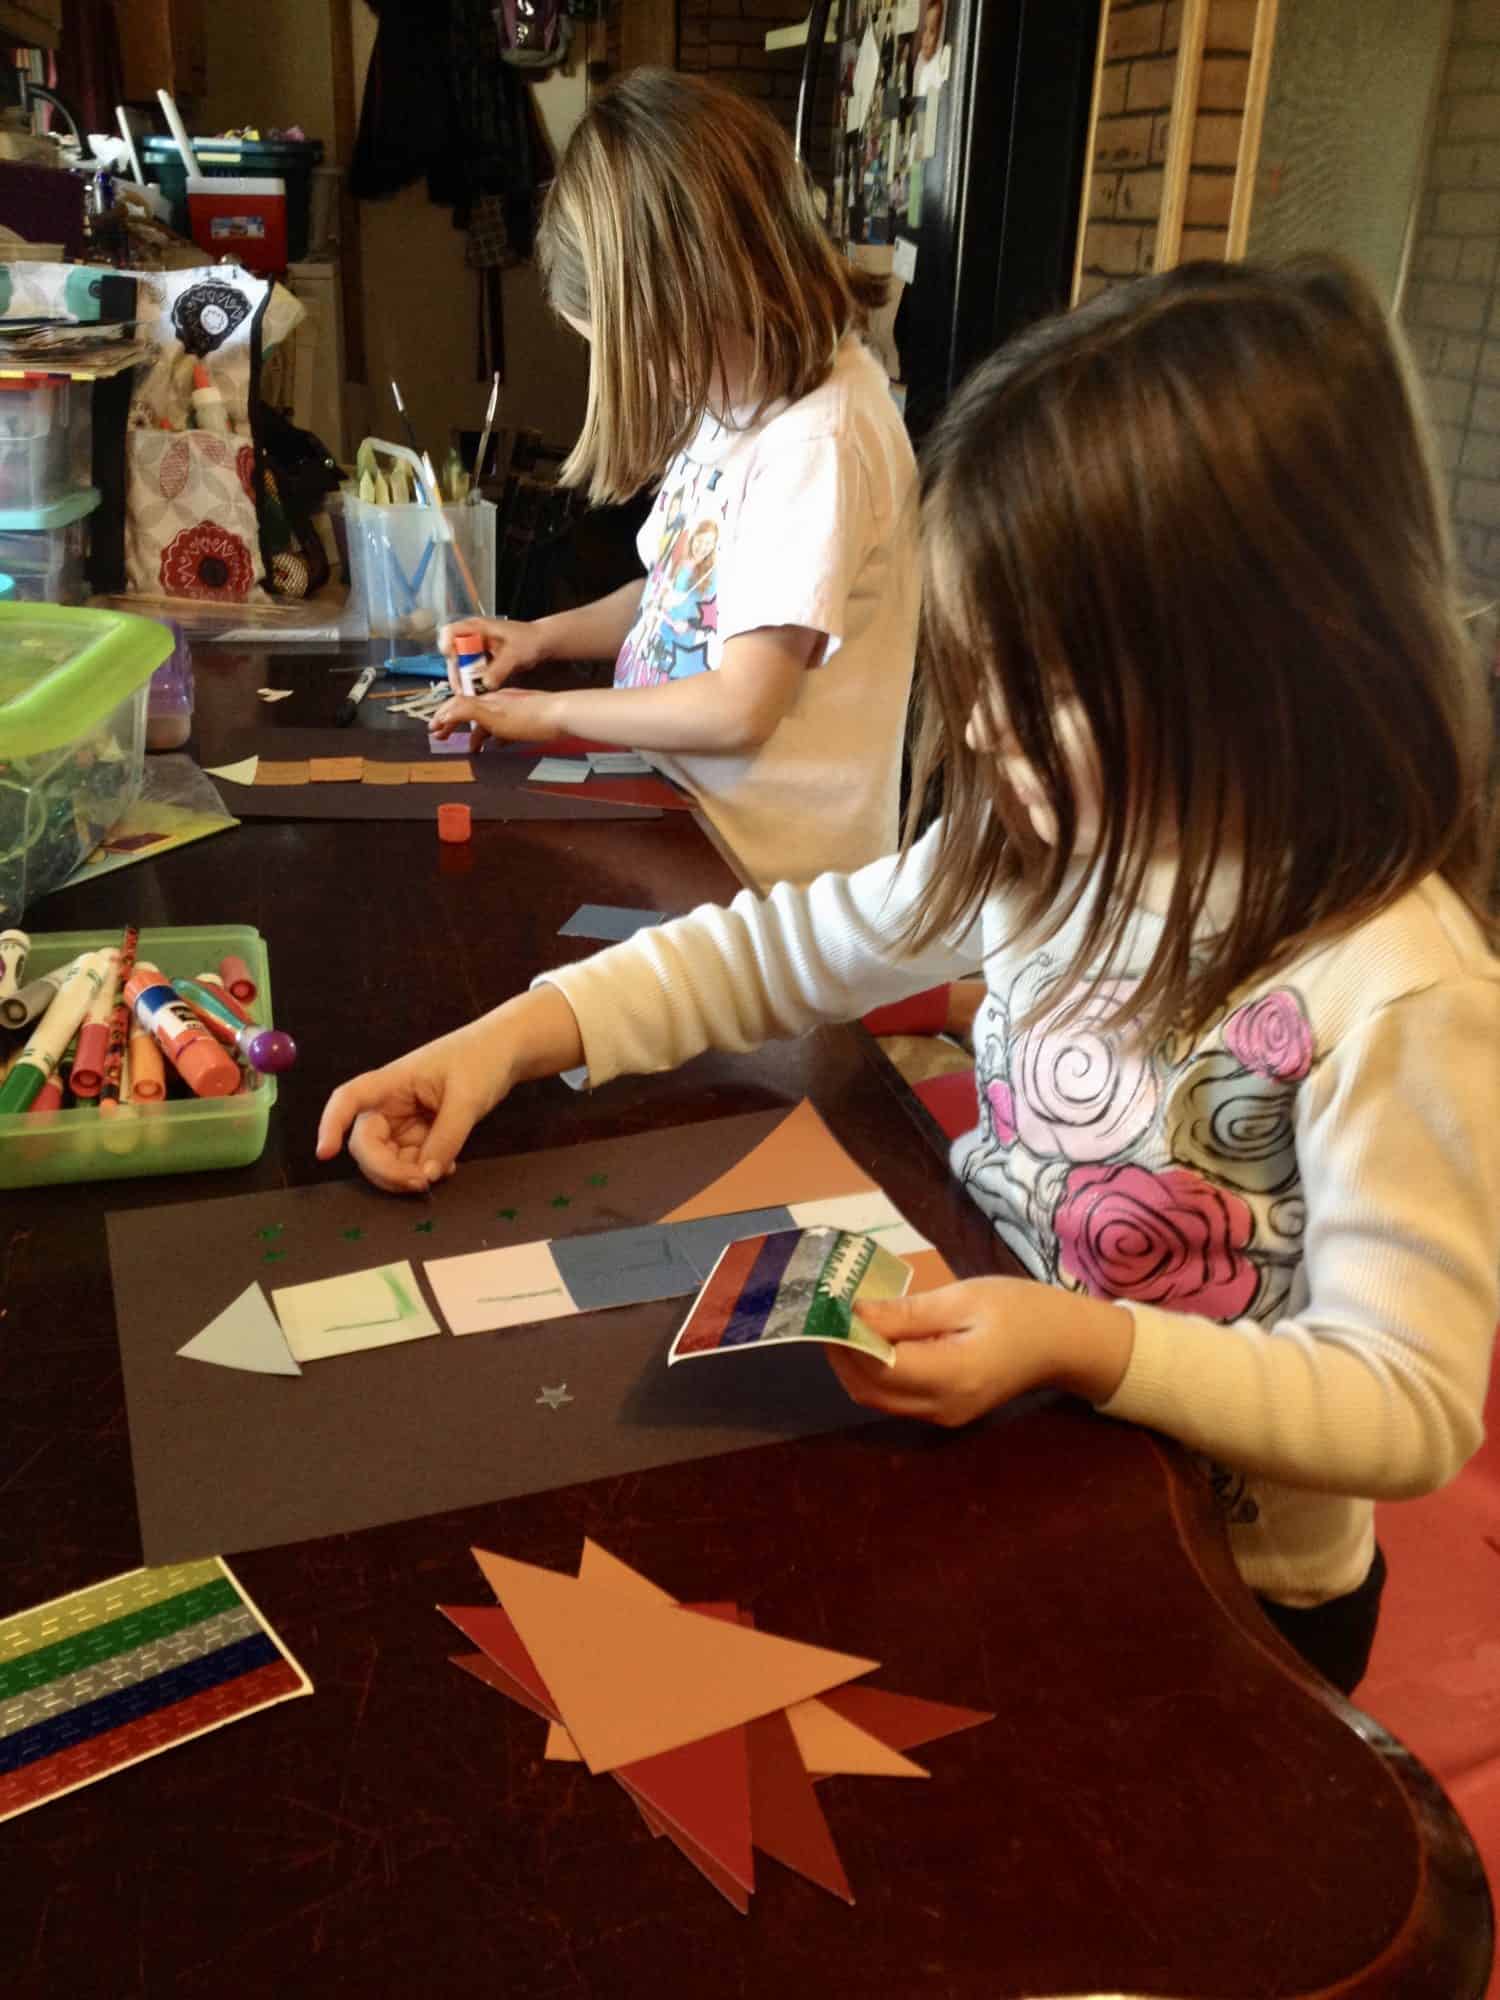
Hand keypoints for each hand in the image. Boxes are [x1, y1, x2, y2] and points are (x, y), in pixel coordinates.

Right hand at [315, 1019, 513, 1193]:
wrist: (506, 1053)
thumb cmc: (482, 1060)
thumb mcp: (467, 1099)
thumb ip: (446, 1139)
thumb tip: (426, 1175)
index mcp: (392, 1082)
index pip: (348, 1099)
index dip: (330, 1125)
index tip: (325, 1154)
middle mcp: (390, 1103)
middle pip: (366, 1144)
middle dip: (386, 1170)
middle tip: (421, 1183)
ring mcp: (404, 1121)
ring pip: (387, 1159)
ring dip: (405, 1176)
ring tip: (438, 1174)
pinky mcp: (420, 1133)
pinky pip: (409, 1161)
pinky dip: (423, 1172)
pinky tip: (446, 1168)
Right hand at [430, 687, 563, 753]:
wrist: (562, 714)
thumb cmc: (528, 718)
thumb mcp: (494, 715)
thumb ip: (469, 711)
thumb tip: (445, 710)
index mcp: (488, 700)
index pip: (458, 705)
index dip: (443, 717)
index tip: (432, 730)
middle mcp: (497, 701)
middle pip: (470, 712)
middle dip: (455, 724)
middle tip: (443, 739)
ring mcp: (513, 708)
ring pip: (487, 721)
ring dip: (475, 734)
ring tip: (472, 750)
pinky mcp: (527, 717)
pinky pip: (504, 727)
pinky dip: (495, 735)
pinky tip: (498, 744)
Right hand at [439, 616, 547, 693]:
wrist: (540, 643)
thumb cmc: (529, 640)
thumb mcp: (515, 654)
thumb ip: (501, 669)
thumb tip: (486, 684)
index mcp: (476, 627)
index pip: (451, 632)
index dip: (447, 645)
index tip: (453, 660)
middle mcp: (471, 637)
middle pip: (452, 654)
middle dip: (454, 672)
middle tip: (461, 690)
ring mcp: (474, 650)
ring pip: (458, 666)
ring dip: (461, 680)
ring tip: (467, 695)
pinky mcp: (479, 662)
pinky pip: (468, 673)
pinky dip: (470, 683)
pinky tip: (475, 693)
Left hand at [825, 1276, 1134, 1426]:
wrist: (1064, 1343)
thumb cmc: (1021, 1310)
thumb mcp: (964, 1299)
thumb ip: (907, 1314)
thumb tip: (854, 1313)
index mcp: (952, 1375)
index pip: (878, 1364)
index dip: (846, 1337)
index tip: (828, 1303)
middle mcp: (942, 1407)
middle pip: (869, 1389)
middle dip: (841, 1352)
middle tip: (829, 1311)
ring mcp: (944, 1416)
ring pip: (877, 1398)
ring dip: (853, 1364)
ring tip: (846, 1321)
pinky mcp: (945, 1413)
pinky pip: (895, 1399)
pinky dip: (874, 1372)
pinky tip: (874, 1340)